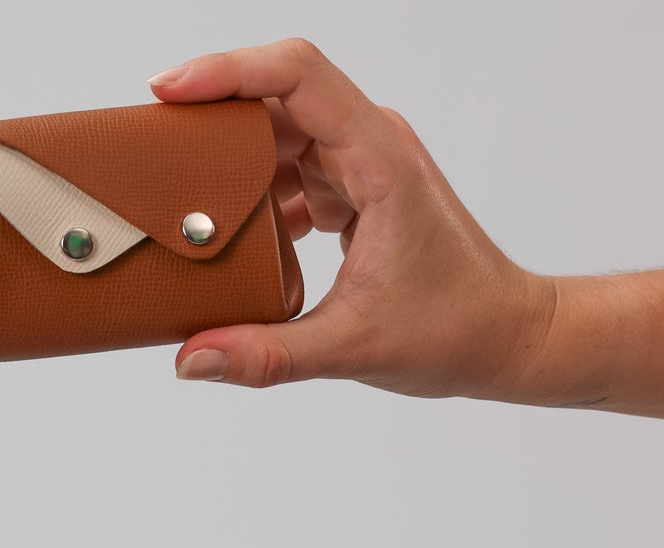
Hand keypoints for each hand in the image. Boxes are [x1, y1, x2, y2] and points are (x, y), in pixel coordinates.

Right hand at [150, 39, 553, 396]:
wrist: (509, 338)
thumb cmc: (455, 329)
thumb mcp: (352, 347)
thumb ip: (266, 355)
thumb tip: (192, 360)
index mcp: (378, 159)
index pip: (297, 75)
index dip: (227, 70)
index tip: (168, 92)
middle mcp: (372, 146)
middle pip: (276, 99)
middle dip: (211, 121)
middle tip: (154, 154)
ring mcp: (364, 166)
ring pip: (281, 136)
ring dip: (230, 165)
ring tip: (181, 202)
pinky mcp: (358, 192)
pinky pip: (292, 172)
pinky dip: (255, 198)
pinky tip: (232, 238)